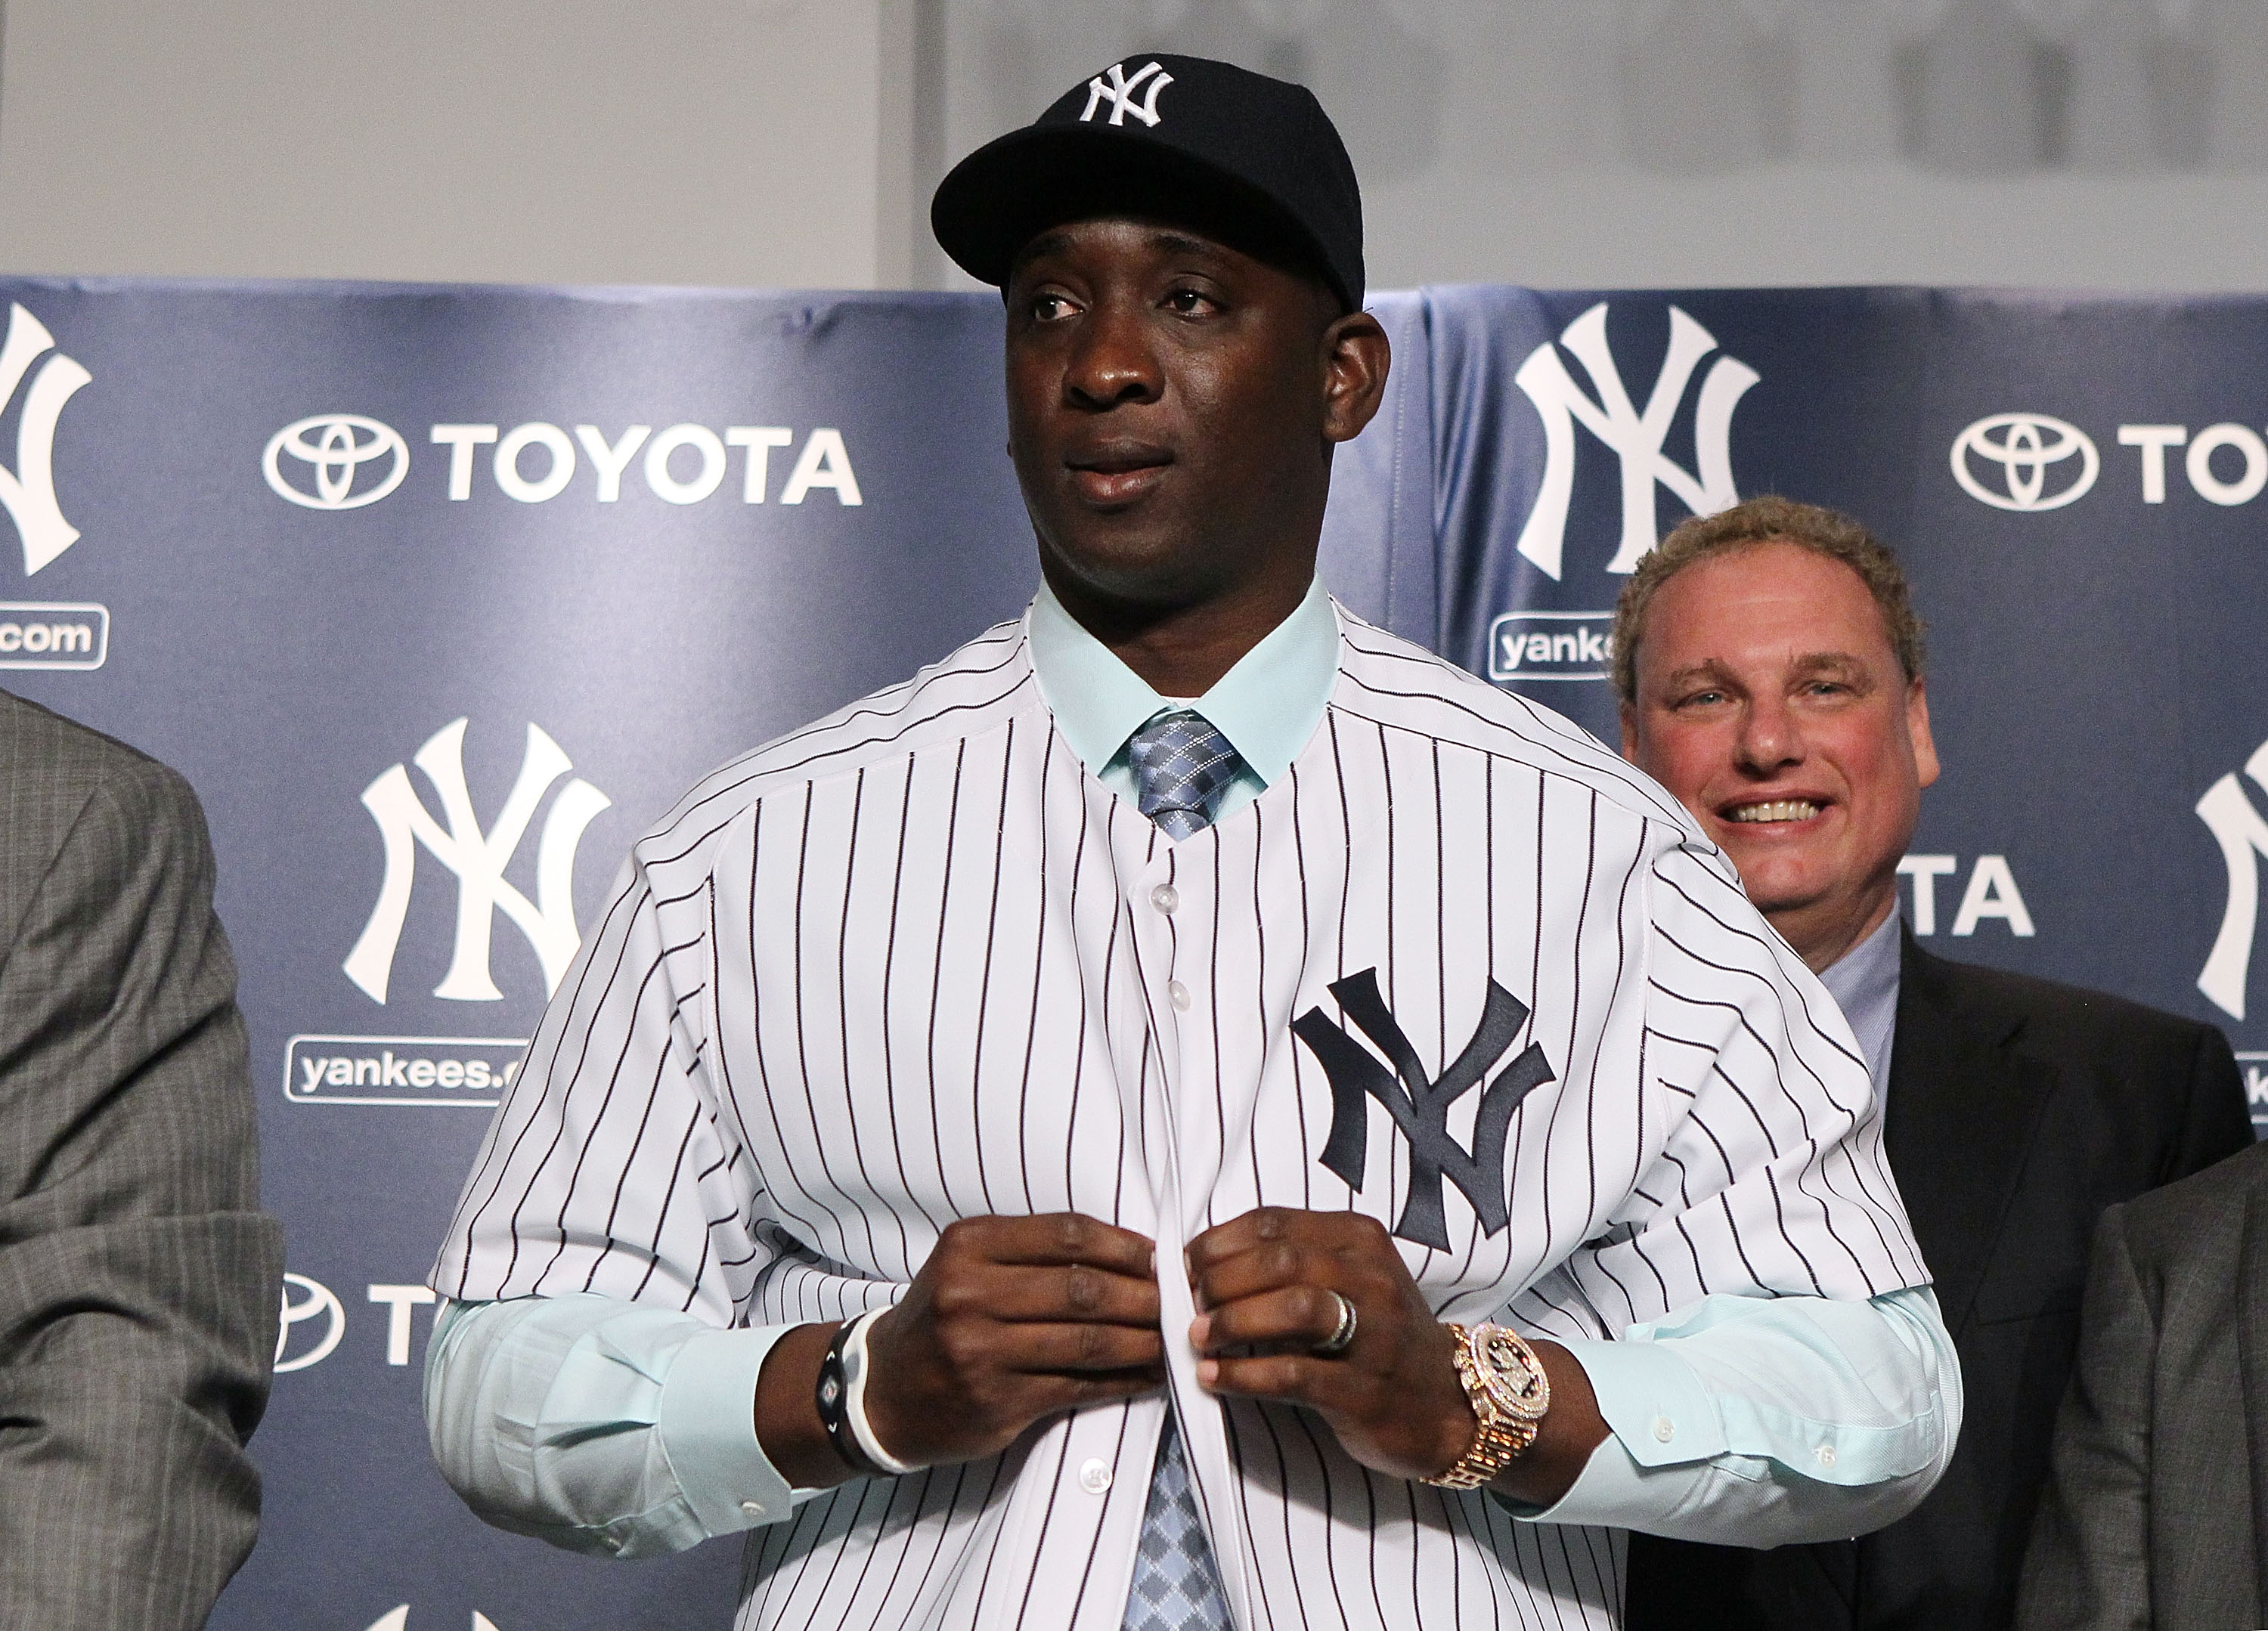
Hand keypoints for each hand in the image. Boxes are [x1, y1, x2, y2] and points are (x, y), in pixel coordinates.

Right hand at [857, 1213, 1164, 1468]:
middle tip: (1178, 1301)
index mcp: (968, 1245)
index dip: (1124, 1246)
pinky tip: (1149, 1376)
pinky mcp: (997, 1401)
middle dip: (1143, 1296)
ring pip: (1087, 1341)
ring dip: (1143, 1341)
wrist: (883, 1390)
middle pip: (1083, 1289)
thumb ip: (1035, 1253)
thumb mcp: (969, 1264)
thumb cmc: (943, 1317)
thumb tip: (1130, 1255)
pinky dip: (1123, 1381)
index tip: (1158, 1258)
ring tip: (1171, 1339)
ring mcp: (981, 1351)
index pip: (1066, 1235)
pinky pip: (1078, 1387)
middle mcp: (970, 1294)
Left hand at [1185, 1207, 1606, 1502]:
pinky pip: (1295, 1374)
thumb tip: (1202, 1264)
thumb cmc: (1379, 1338)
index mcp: (1360, 1239)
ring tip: (1196, 1338)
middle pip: (1278, 1260)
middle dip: (1219, 1280)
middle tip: (1187, 1303)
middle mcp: (1372, 1277)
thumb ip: (1291, 1264)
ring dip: (1231, 1321)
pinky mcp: (1365, 1389)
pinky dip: (1244, 1375)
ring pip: (1292, 1308)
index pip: (1274, 1222)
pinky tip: (1213, 1379)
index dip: (1218, 1241)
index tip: (1184, 1264)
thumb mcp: (1348, 1280)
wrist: (1448, 1405)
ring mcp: (1374, 1334)